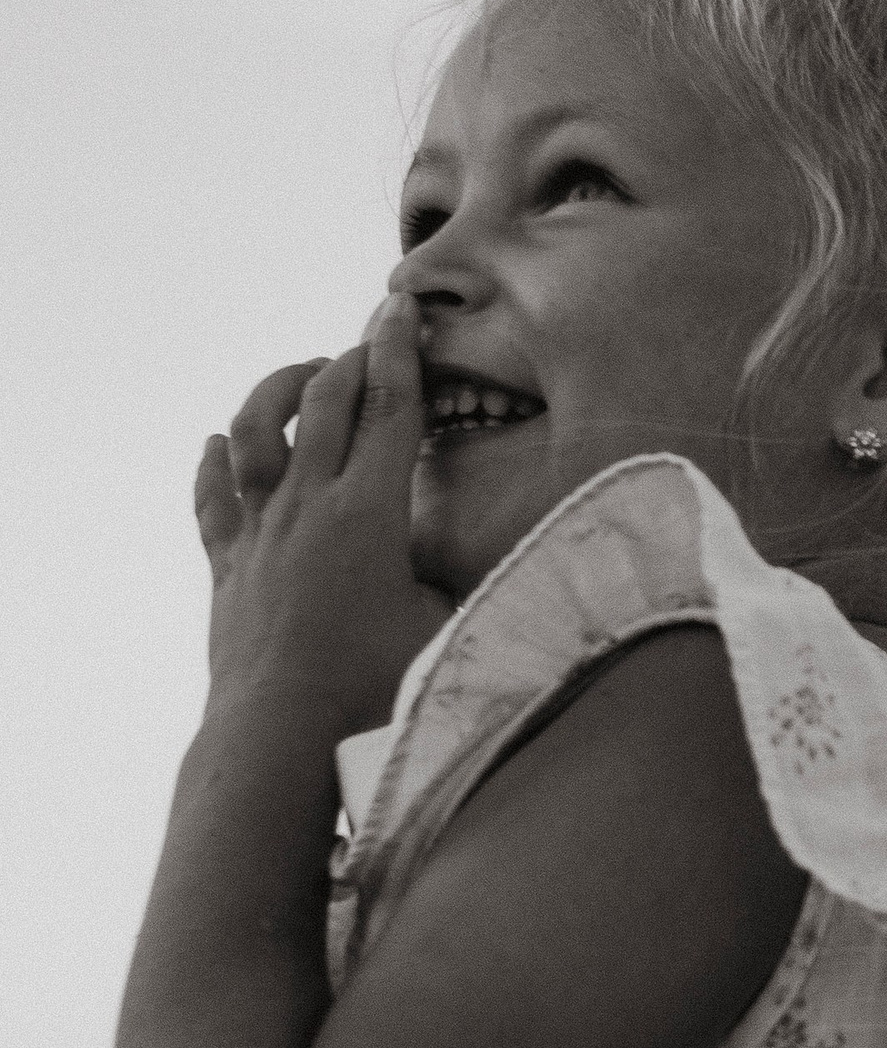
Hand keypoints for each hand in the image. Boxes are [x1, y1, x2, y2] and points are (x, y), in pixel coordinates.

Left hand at [199, 294, 453, 736]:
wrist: (278, 738)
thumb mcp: (449, 629)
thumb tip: (512, 558)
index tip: (399, 309)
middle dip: (351, 358)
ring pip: (257, 435)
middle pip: (325, 405)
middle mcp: (307, 509)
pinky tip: (219, 442)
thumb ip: (473, 582)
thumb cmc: (374, 692)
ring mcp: (260, 535)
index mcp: (369, 514)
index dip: (397, 354)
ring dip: (281, 393)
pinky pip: (214, 498)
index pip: (388, 412)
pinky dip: (218, 460)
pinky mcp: (228, 568)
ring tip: (305, 375)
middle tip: (372, 332)